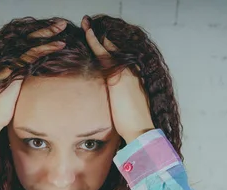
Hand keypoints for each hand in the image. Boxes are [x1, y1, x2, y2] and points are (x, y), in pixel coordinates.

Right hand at [0, 19, 67, 148]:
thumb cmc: (1, 111)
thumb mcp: (16, 94)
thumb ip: (23, 85)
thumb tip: (37, 86)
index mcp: (9, 64)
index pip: (27, 46)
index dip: (40, 38)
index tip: (55, 33)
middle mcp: (8, 60)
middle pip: (28, 40)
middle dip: (45, 30)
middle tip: (61, 24)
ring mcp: (8, 64)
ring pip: (31, 44)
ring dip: (48, 34)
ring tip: (62, 28)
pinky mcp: (11, 70)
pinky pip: (31, 55)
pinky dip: (46, 49)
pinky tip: (59, 45)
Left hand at [81, 16, 154, 143]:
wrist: (141, 129)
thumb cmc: (134, 123)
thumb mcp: (127, 107)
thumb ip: (121, 98)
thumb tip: (115, 101)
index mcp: (134, 78)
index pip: (120, 57)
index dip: (109, 47)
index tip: (100, 40)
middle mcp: (131, 71)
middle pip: (114, 49)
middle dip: (101, 36)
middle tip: (89, 24)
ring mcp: (125, 71)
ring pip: (109, 48)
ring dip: (96, 35)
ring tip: (86, 23)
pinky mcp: (118, 76)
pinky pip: (105, 55)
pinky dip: (95, 43)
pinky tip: (88, 33)